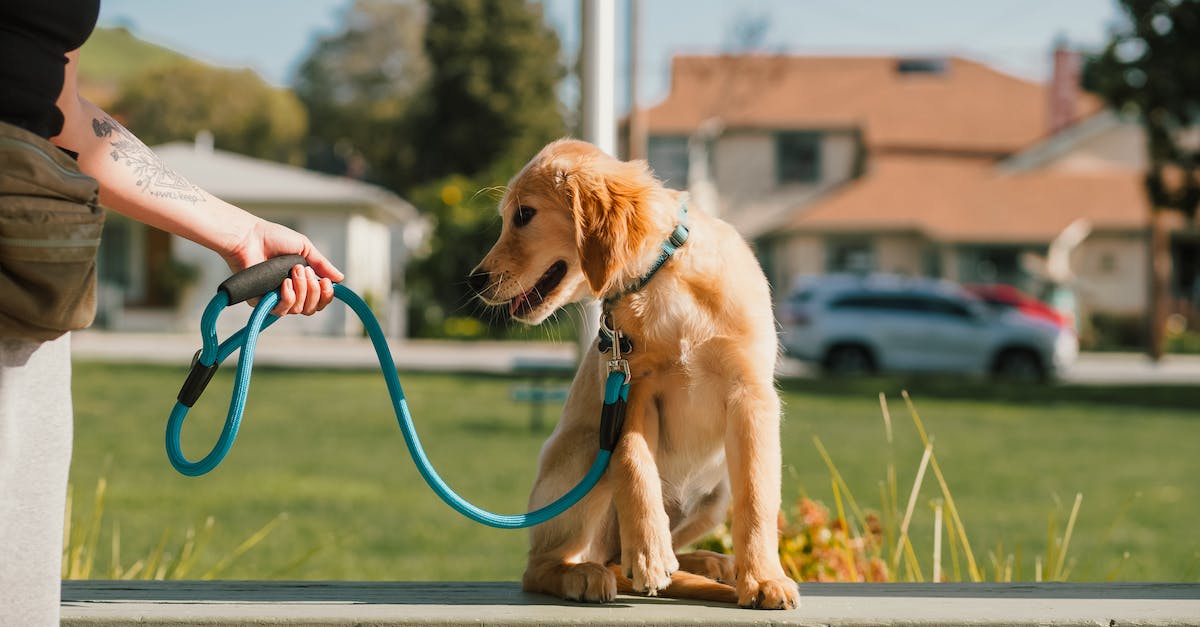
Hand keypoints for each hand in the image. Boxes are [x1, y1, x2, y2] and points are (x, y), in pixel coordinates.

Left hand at [223, 219, 345, 315]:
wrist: (250, 237)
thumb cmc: (273, 238)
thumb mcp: (305, 248)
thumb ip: (322, 264)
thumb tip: (340, 279)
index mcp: (301, 282)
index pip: (319, 300)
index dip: (326, 295)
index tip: (325, 282)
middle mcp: (290, 293)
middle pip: (311, 308)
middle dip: (313, 290)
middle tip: (304, 271)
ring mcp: (276, 299)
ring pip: (299, 309)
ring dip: (301, 290)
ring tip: (294, 271)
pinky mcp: (262, 303)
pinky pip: (281, 311)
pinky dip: (288, 297)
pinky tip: (285, 283)